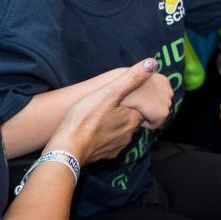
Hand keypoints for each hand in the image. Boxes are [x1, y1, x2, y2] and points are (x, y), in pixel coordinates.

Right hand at [47, 59, 163, 163]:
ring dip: (115, 125)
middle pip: (131, 120)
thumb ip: (131, 79)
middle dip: (125, 113)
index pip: (142, 108)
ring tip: (102, 117)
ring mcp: (117, 147)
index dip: (135, 102)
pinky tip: (94, 132)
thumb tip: (153, 63)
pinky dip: (105, 138)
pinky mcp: (105, 155)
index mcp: (132, 118)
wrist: (67, 149)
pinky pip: (110, 144)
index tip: (125, 97)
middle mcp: (129, 134)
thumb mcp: (108, 93)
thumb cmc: (86, 118)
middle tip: (111, 105)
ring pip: (121, 132)